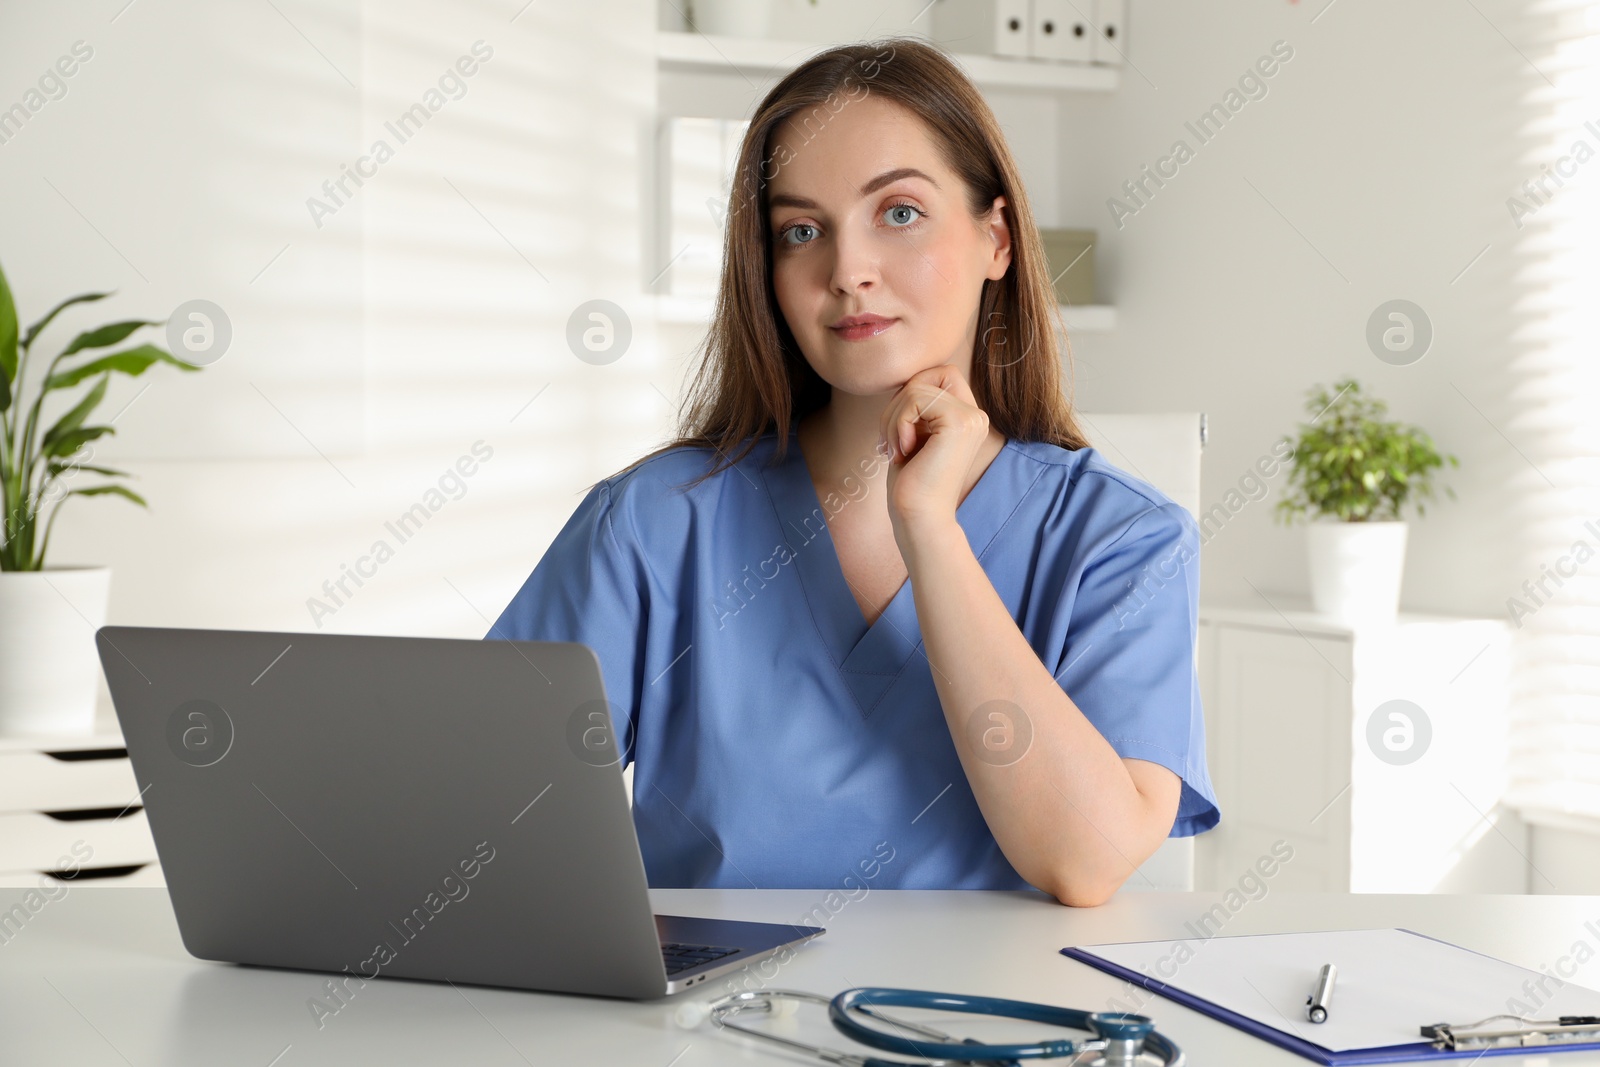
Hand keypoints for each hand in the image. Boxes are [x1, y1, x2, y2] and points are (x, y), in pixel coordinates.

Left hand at [878, 364, 990, 537]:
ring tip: (896, 450)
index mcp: (968, 418)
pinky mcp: (959, 423)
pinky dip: (898, 423)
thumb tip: (904, 379)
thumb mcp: (913, 435)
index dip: (912, 392)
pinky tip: (902, 452)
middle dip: (899, 403)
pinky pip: (915, 398)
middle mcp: (976, 416)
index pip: (940, 374)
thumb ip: (917, 406)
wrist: (919, 519)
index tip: (900, 429)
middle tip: (892, 440)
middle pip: (929, 375)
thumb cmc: (911, 484)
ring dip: (893, 418)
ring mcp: (971, 418)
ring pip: (916, 388)